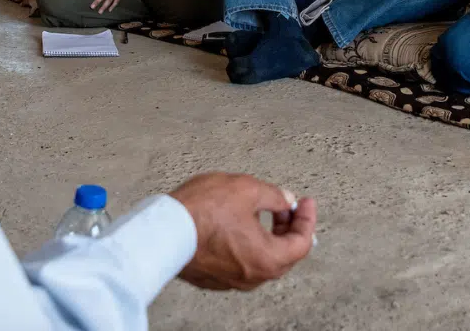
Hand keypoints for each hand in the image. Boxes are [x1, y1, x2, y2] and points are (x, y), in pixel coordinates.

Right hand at [170, 173, 316, 290]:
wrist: (162, 231)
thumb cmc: (201, 212)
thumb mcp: (246, 189)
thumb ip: (274, 195)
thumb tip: (286, 200)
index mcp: (267, 259)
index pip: (301, 243)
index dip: (306, 218)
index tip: (305, 203)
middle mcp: (252, 276)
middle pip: (284, 255)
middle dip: (289, 227)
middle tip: (286, 206)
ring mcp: (231, 280)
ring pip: (261, 260)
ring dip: (268, 237)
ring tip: (262, 212)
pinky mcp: (212, 277)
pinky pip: (241, 262)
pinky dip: (248, 244)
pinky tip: (239, 225)